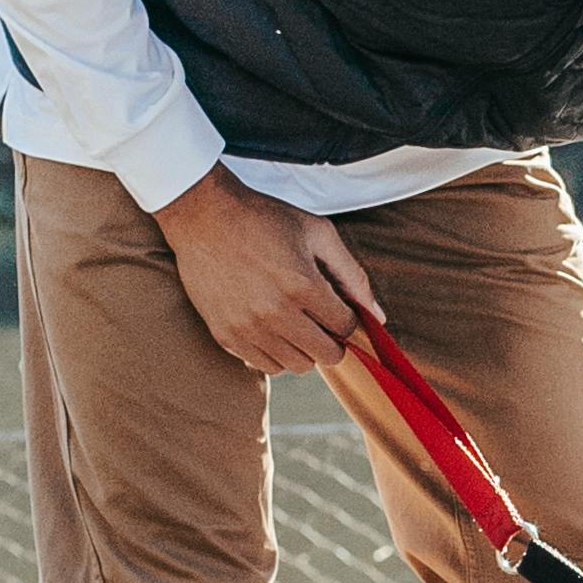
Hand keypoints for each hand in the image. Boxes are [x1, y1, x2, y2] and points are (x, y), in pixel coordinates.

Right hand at [155, 166, 384, 380]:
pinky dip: (276, 353)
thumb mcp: (318, 233)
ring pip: (297, 366)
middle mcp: (276, 313)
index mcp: (303, 285)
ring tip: (295, 322)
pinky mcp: (226, 336)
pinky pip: (265, 366)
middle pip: (326, 355)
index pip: (346, 328)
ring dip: (304, 349)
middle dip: (332, 339)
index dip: (348, 319)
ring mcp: (248, 328)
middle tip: (321, 319)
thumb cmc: (264, 220)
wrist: (205, 216)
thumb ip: (352, 275)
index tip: (338, 308)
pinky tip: (272, 328)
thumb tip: (378, 316)